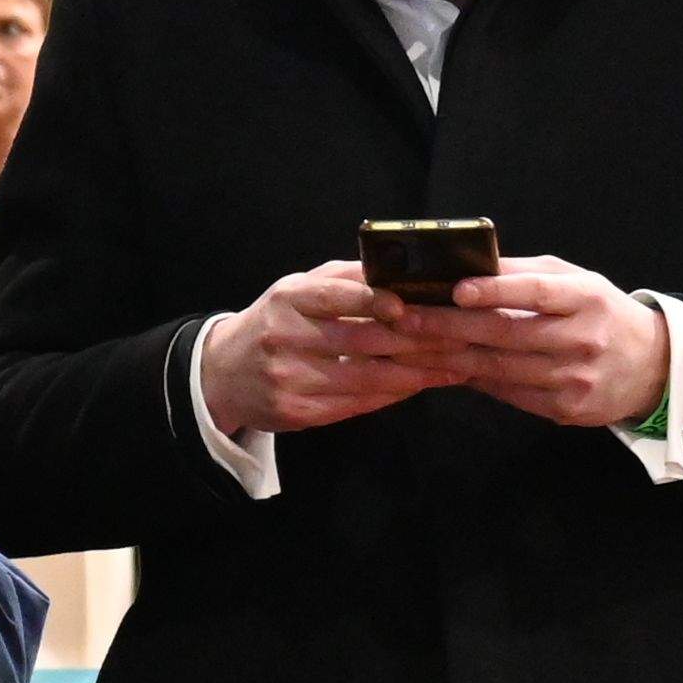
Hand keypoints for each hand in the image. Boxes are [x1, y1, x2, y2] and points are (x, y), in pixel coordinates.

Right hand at [199, 262, 448, 437]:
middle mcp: (285, 338)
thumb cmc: (275, 322)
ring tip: (454, 366)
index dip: (373, 301)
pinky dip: (392, 395)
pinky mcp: (298, 411)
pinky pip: (356, 404)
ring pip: (364, 378)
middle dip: (415, 341)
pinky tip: (419, 385)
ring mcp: (290, 378)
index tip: (409, 306)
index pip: (334, 296)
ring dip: (415, 373)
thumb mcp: (298, 289)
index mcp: (288, 299)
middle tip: (459, 337)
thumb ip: (345, 279)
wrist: (223, 372)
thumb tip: (400, 271)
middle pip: (359, 341)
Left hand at [426, 259, 673, 431]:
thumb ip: (526, 272)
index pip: (536, 292)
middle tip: (405, 317)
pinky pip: (507, 393)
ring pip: (499, 367)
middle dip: (449, 325)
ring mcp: (573, 378)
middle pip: (506, 333)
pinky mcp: (565, 409)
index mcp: (586, 298)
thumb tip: (468, 263)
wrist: (652, 368)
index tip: (456, 289)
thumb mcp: (576, 282)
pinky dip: (473, 379)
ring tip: (409, 344)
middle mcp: (582, 339)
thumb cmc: (600, 313)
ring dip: (449, 356)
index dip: (495, 290)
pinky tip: (443, 368)